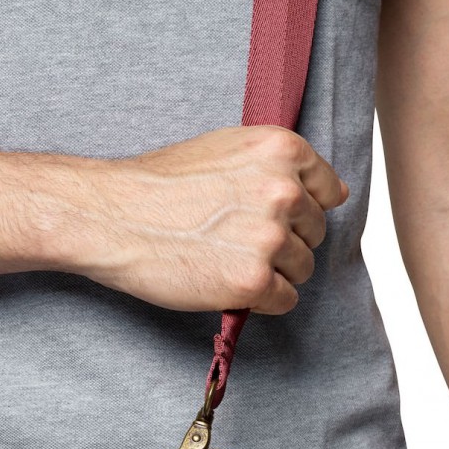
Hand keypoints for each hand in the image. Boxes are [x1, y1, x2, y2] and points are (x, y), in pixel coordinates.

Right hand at [64, 126, 348, 313]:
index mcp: (282, 150)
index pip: (329, 191)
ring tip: (227, 261)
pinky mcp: (255, 280)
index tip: (270, 217)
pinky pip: (284, 300)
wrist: (114, 217)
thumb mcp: (225, 148)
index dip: (299, 210)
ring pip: (302, 269)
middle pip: (314, 233)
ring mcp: (271, 237)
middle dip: (283, 242)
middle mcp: (285, 191)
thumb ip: (277, 165)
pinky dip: (261, 300)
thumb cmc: (160, 184)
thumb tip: (334, 193)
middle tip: (235, 241)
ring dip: (272, 273)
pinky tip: (226, 282)